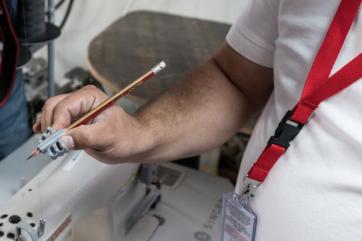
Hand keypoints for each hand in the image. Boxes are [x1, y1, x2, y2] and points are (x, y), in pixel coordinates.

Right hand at [33, 85, 151, 163]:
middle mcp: (81, 100)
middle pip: (54, 107)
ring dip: (49, 129)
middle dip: (50, 126)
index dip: (57, 123)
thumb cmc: (126, 136)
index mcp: (90, 97)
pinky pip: (55, 121)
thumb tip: (65, 139)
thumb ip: (86, 137)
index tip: (55, 139)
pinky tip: (48, 139)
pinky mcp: (73, 120)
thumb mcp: (107, 137)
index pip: (65, 106)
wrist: (132, 141)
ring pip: (51, 114)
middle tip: (51, 144)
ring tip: (52, 145)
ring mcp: (76, 109)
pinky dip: (49, 130)